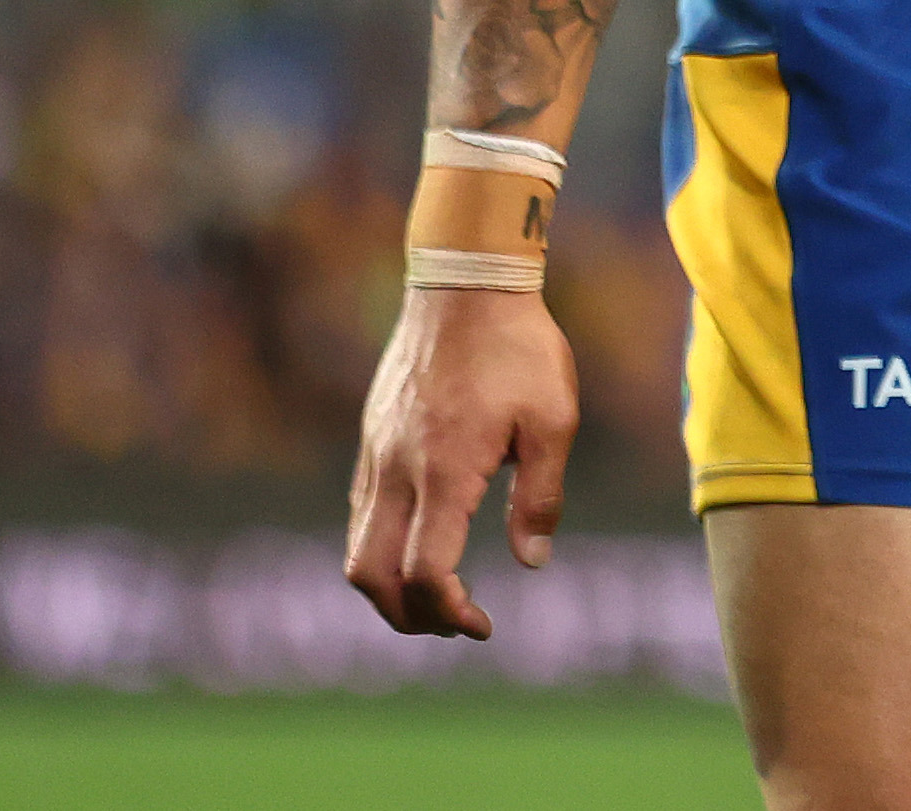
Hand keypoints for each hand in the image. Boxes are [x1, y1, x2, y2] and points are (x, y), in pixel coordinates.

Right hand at [344, 287, 578, 637]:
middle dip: (409, 618)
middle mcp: (397, 471)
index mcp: (444, 472)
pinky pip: (360, 514)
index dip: (450, 612)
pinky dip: (381, 550)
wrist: (465, 286)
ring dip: (389, 590)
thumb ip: (540, 496)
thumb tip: (533, 562)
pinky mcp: (370, 442)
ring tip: (439, 598)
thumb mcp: (554, 420)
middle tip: (457, 623)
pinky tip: (421, 545)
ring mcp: (376, 457)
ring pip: (356, 550)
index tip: (483, 624)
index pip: (424, 572)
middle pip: (372, 577)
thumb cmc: (520, 350)